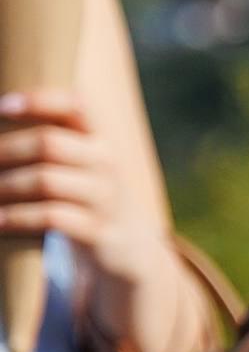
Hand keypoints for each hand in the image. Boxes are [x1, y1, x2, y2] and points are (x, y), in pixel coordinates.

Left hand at [0, 92, 186, 347]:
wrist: (131, 250)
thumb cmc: (88, 199)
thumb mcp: (83, 166)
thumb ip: (53, 145)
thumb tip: (1, 121)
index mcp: (100, 139)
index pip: (75, 106)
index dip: (39, 101)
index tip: (3, 106)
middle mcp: (106, 163)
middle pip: (48, 143)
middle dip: (6, 151)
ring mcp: (106, 198)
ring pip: (45, 181)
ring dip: (6, 187)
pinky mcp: (100, 231)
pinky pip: (50, 218)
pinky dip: (18, 218)